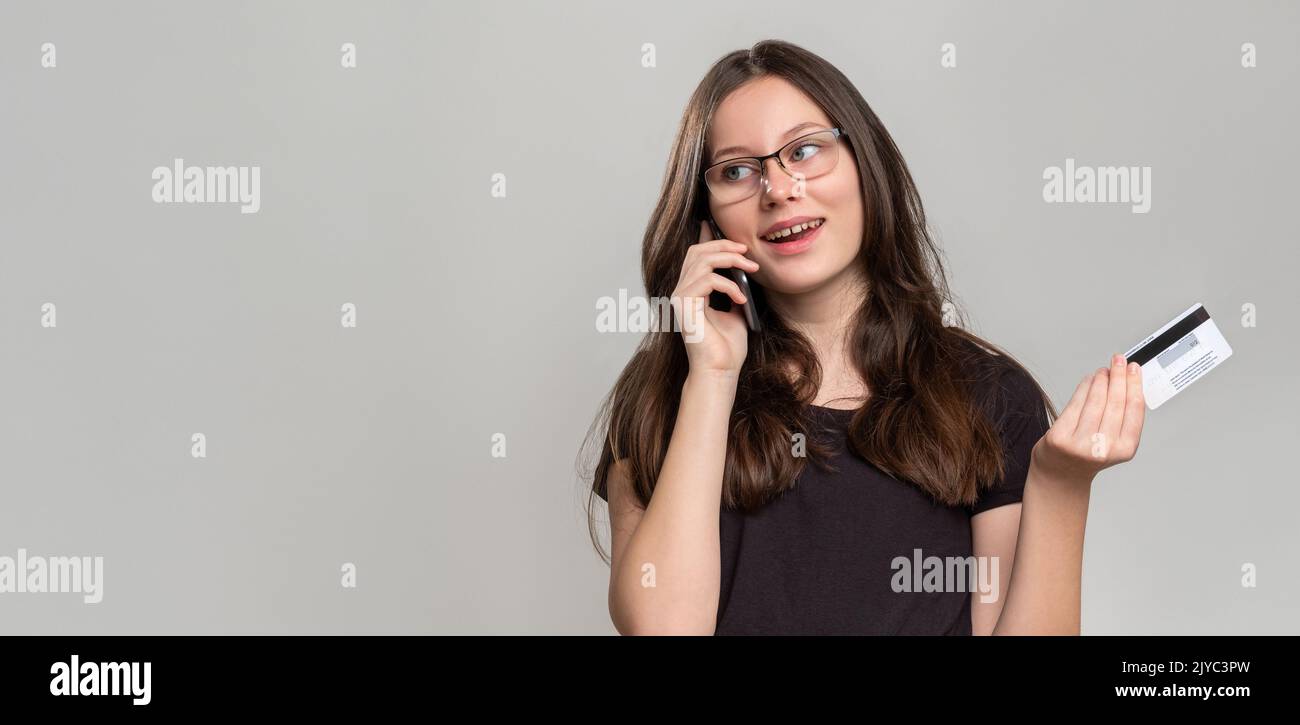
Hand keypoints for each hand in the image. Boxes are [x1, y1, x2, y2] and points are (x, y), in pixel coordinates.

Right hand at [669, 220, 760, 375]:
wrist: (720, 371)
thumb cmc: (727, 348)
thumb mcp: (736, 311)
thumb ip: (733, 290)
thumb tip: (742, 271)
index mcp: (691, 292)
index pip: (695, 256)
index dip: (706, 238)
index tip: (716, 225)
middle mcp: (681, 292)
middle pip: (697, 251)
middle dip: (724, 246)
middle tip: (747, 252)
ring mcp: (679, 297)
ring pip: (701, 260)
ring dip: (730, 260)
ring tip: (751, 268)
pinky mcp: (683, 305)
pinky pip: (707, 280)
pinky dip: (728, 284)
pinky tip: (740, 296)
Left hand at [1031, 353, 1146, 482]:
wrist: (1061, 475)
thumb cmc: (1089, 454)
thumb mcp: (1114, 442)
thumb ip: (1122, 417)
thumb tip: (1128, 381)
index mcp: (1124, 449)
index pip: (1134, 409)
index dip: (1134, 384)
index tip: (1135, 368)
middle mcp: (1103, 448)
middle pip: (1115, 402)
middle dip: (1118, 376)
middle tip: (1119, 359)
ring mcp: (1079, 444)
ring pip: (1095, 401)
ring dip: (1100, 380)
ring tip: (1104, 370)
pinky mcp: (1059, 437)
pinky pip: (1074, 404)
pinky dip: (1083, 387)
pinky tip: (1089, 380)